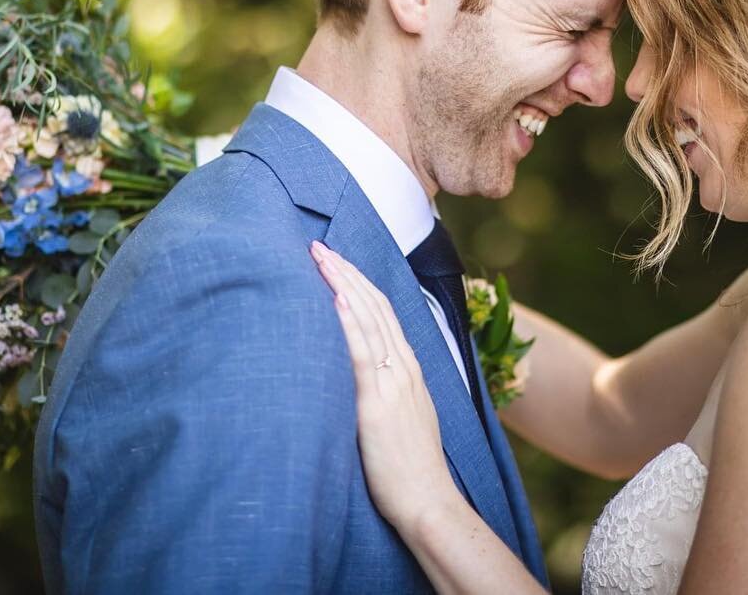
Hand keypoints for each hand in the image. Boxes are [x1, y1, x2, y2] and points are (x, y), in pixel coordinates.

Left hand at [309, 241, 460, 533]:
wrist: (428, 501)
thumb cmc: (410, 469)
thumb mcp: (402, 418)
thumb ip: (384, 392)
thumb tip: (357, 378)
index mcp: (408, 370)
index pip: (382, 313)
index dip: (359, 284)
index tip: (336, 261)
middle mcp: (403, 369)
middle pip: (374, 307)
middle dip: (346, 273)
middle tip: (319, 246)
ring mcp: (392, 383)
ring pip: (368, 322)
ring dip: (342, 286)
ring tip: (321, 259)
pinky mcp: (377, 404)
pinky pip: (362, 356)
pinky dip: (349, 324)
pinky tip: (336, 300)